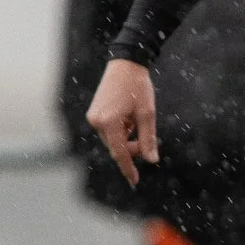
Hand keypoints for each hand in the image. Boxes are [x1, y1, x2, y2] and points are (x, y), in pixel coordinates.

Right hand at [86, 59, 158, 187]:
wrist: (126, 63)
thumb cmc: (138, 87)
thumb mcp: (147, 114)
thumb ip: (148, 138)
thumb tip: (152, 159)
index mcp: (109, 123)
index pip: (120, 153)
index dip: (129, 168)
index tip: (135, 181)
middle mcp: (97, 121)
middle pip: (116, 146)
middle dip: (131, 148)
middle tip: (146, 140)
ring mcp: (93, 117)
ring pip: (113, 139)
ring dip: (126, 137)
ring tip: (136, 120)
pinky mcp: (94, 113)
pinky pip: (108, 130)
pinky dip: (120, 130)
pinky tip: (128, 117)